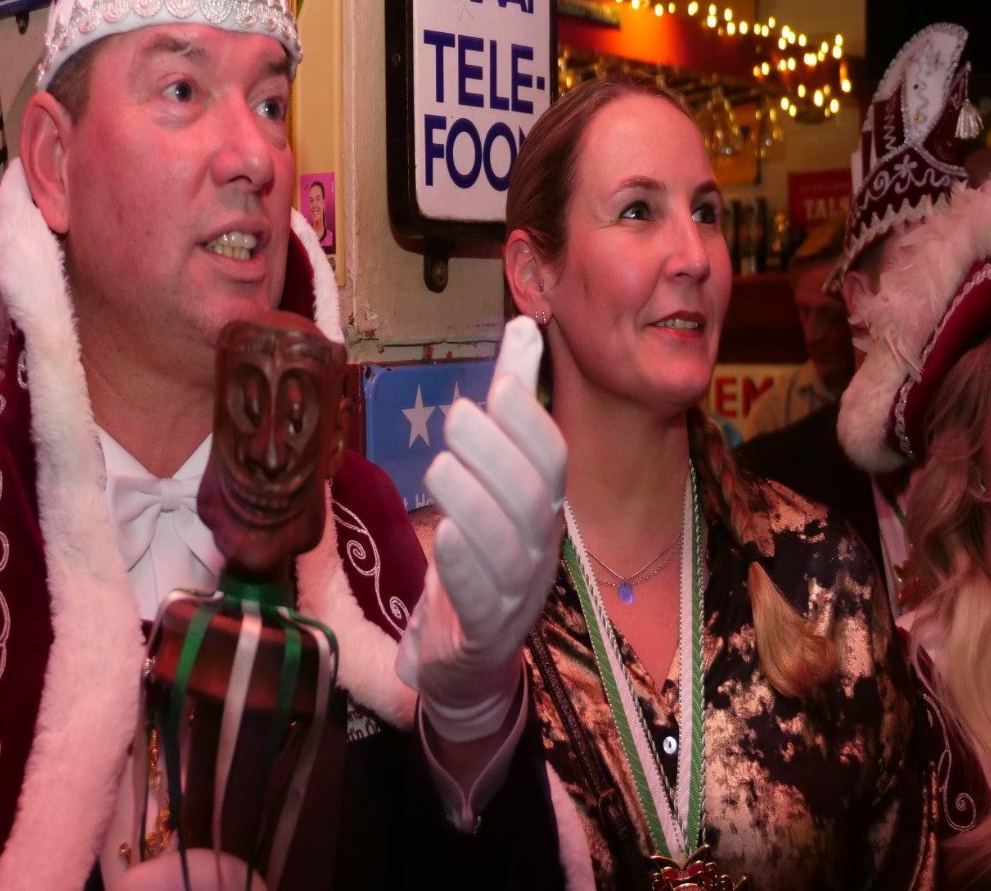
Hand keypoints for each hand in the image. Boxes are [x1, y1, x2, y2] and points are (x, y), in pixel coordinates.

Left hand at [395, 317, 567, 742]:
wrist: (466, 663)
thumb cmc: (479, 558)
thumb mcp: (492, 478)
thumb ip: (507, 408)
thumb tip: (524, 326)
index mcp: (543, 511)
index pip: (553, 461)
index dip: (530, 423)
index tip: (501, 383)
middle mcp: (539, 551)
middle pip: (534, 499)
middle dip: (500, 454)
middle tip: (457, 415)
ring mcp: (516, 597)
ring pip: (510, 550)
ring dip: (477, 504)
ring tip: (438, 467)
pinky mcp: (481, 635)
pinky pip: (482, 604)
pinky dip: (465, 570)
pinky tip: (443, 537)